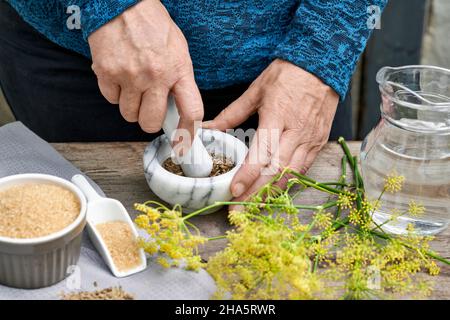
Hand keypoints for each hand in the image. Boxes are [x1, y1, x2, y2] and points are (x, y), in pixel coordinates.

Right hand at [88, 0, 202, 137]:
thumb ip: (180, 80)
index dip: (188, 132)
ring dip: (132, 106)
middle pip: (151, 123)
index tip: (184, 143)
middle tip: (150, 107)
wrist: (123, 3)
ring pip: (129, 115)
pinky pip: (111, 100)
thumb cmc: (152, 25)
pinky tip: (120, 75)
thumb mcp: (179, 50)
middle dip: (150, 120)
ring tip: (134, 84)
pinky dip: (115, 93)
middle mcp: (155, 76)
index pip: (191, 111)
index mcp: (178, 69)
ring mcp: (129, 76)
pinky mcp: (107, 73)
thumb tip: (178, 109)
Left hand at [203, 59, 338, 205]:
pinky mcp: (318, 143)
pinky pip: (303, 169)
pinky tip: (274, 192)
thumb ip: (232, 113)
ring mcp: (310, 140)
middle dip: (256, 194)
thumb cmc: (287, 75)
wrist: (322, 64)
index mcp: (277, 117)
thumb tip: (209, 128)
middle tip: (238, 210)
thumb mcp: (256, 89)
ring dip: (272, 193)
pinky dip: (288, 183)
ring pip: (291, 175)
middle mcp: (296, 132)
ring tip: (253, 206)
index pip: (262, 154)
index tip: (234, 191)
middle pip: (276, 171)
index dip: (248, 175)